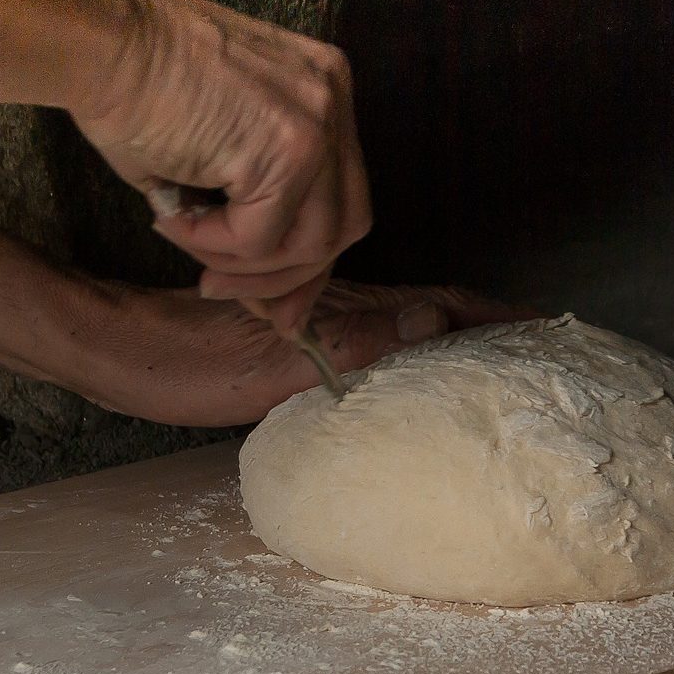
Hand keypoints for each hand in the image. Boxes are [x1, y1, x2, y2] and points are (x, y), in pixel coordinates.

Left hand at [63, 281, 541, 426]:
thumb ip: (358, 341)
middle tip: (550, 350)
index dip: (500, 315)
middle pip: (442, 309)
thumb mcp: (276, 360)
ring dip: (463, 335)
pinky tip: (424, 370)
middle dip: (498, 324)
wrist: (121, 350)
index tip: (553, 329)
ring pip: (414, 320)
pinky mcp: (304, 334)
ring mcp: (327, 317)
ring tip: (506, 362)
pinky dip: (421, 345)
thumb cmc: (188, 362)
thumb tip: (439, 317)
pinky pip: (383, 337)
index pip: (446, 303)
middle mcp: (346, 305)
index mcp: (348, 307)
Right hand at [72, 0, 370, 337]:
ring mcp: (318, 124)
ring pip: (311, 243)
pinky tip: (173, 219)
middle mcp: (333, 101)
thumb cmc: (137, 87)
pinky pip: (262, 237)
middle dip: (286, 276)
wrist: (103, 43)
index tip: (273, 299)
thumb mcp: (217, 148)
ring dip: (244, 263)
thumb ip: (256, 209)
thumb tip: (277, 307)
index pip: (344, 196)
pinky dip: (213, 244)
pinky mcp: (286, 150)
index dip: (307, 257)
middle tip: (223, 288)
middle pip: (345, 225)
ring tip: (188, 241)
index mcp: (324, 90)